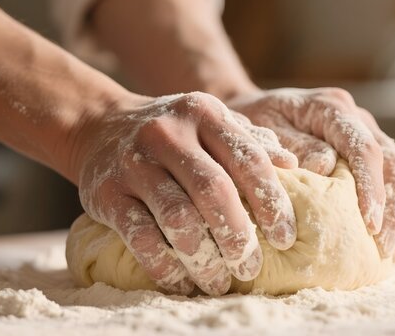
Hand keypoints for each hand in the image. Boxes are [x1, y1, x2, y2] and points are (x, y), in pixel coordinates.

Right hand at [69, 91, 297, 295]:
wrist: (99, 126)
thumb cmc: (172, 133)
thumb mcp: (210, 124)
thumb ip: (250, 141)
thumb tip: (294, 164)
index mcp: (204, 113)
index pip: (248, 159)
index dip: (271, 202)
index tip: (284, 237)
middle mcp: (168, 132)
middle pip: (213, 191)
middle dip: (238, 236)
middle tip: (249, 267)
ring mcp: (133, 162)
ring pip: (177, 218)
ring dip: (203, 258)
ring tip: (218, 281)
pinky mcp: (105, 192)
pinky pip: (140, 237)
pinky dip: (164, 265)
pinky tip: (181, 280)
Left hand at [229, 87, 394, 260]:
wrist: (252, 113)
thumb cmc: (252, 122)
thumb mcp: (260, 128)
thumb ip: (292, 144)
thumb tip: (325, 167)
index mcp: (331, 107)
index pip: (364, 148)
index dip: (371, 187)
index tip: (369, 224)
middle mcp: (356, 119)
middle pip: (394, 162)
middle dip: (394, 208)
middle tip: (386, 248)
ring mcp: (367, 135)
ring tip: (391, 253)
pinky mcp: (368, 156)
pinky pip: (393, 184)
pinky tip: (390, 245)